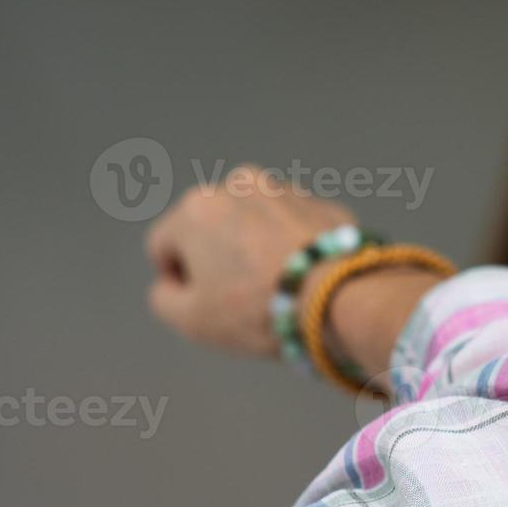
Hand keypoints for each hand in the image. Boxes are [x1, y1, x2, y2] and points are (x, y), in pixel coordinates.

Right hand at [145, 164, 355, 356]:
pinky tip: (309, 278)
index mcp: (196, 208)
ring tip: (280, 288)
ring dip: (259, 249)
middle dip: (221, 260)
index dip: (178, 281)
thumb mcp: (191, 321)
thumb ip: (164, 299)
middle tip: (245, 299)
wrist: (342, 298)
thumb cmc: (257, 310)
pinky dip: (296, 248)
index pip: (165, 245)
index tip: (205, 306)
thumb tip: (171, 284)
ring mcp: (287, 191)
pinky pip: (297, 229)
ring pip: (258, 225)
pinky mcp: (325, 205)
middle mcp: (238, 185)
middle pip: (213, 229)